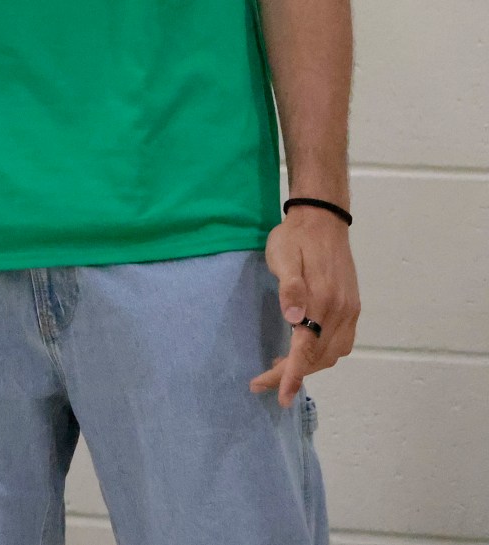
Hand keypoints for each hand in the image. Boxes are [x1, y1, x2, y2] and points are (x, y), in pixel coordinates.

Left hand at [251, 206, 359, 405]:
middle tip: (263, 382)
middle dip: (293, 374)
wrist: (323, 220)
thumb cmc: (295, 238)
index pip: (307, 348)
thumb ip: (290, 288)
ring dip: (309, 367)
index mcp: (322, 301)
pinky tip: (304, 351)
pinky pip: (340, 342)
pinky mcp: (352, 307)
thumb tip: (294, 319)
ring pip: (332, 354)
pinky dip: (322, 354)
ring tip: (280, 370)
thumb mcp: (282, 256)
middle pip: (319, 357)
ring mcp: (349, 311)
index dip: (292, 374)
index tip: (279, 395)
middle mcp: (341, 311)